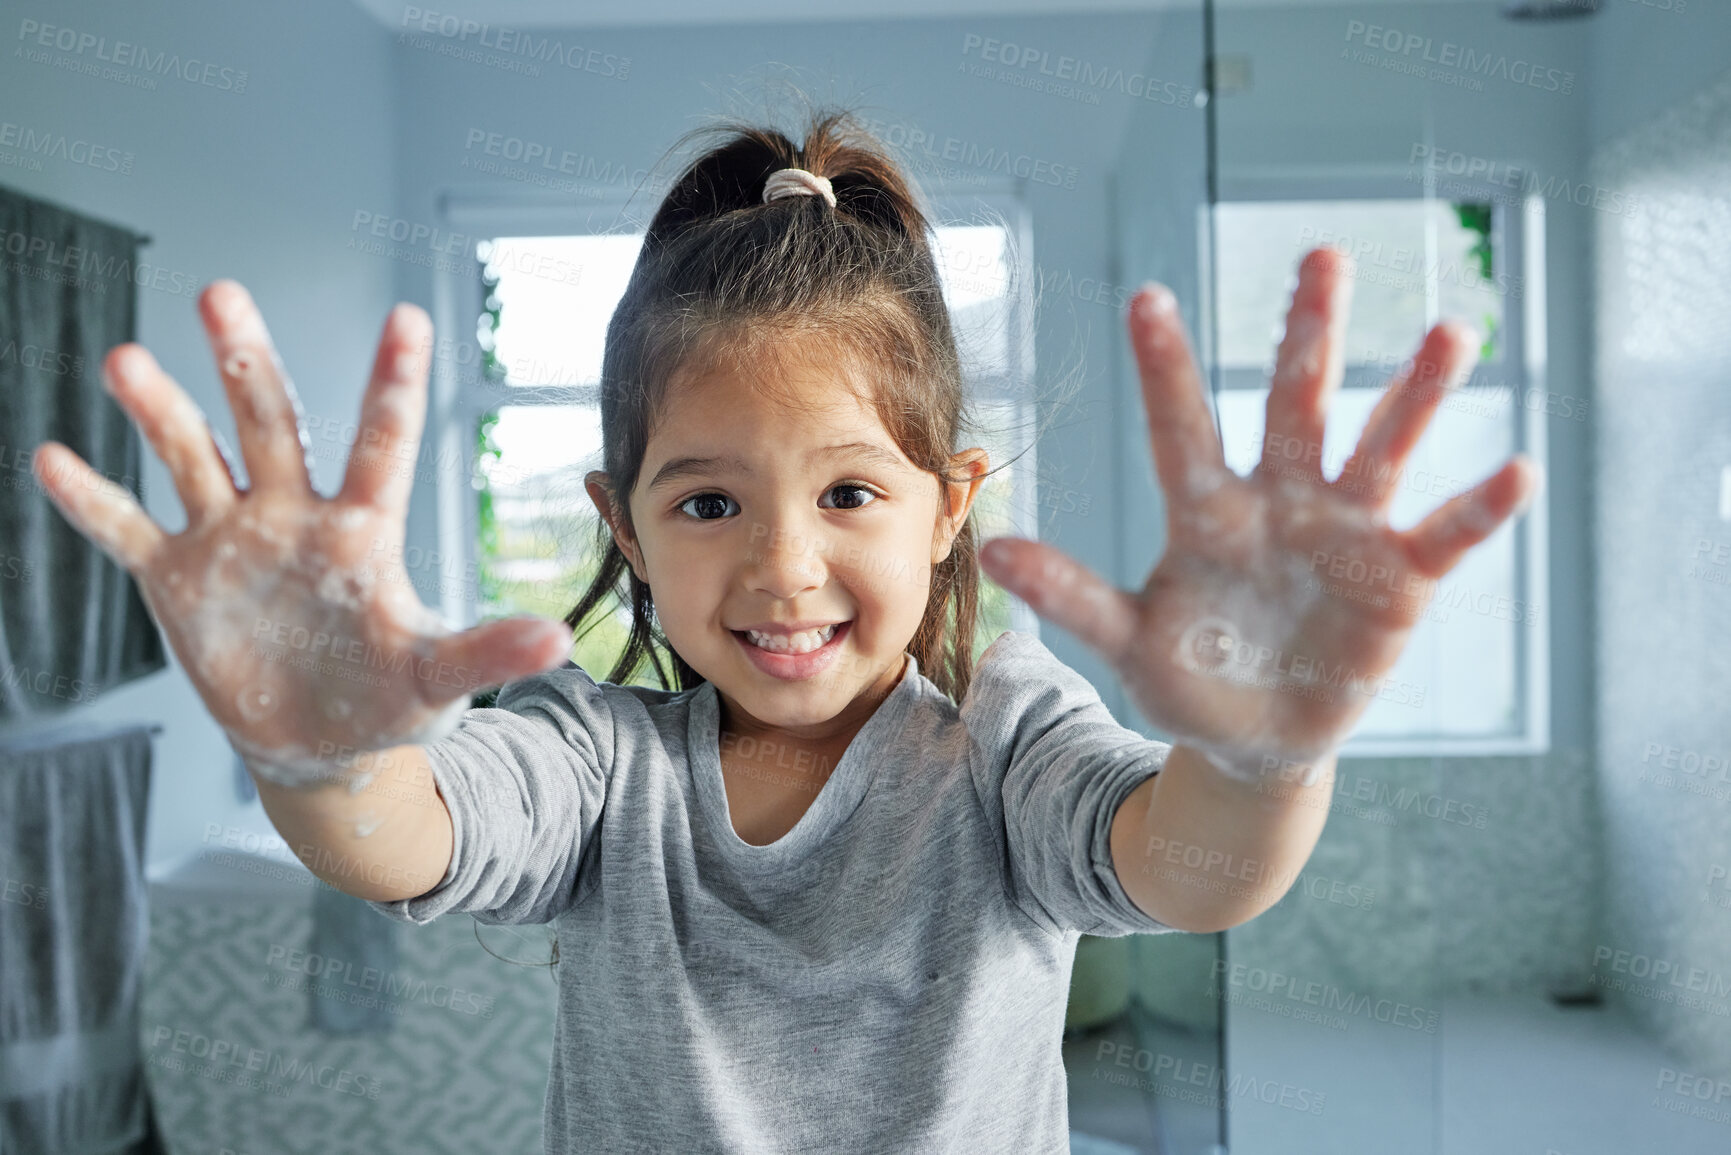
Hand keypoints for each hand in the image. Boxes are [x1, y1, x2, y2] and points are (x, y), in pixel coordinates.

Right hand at [33, 281, 572, 784]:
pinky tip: (51, 457)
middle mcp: (294, 515)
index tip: (407, 316)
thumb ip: (486, 652)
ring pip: (193, 456)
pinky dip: (91, 501)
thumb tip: (558, 644)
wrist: (319, 741)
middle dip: (246, 361)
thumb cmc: (387, 698)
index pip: (382, 443)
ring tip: (126, 361)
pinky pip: (129, 530)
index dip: (392, 383)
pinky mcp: (179, 579)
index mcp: (363, 531)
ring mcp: (232, 540)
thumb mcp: (438, 679)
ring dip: (160, 412)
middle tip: (220, 293)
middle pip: (271, 421)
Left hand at [978, 248, 1540, 776]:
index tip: (1146, 299)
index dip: (1166, 370)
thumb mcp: (1128, 641)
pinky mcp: (1400, 578)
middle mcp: (1281, 500)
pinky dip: (1478, 507)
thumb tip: (993, 550)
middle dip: (1308, 336)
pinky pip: (1445, 533)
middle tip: (1322, 256)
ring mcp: (1346, 532)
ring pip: (1382, 446)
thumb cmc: (1187, 676)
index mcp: (1209, 512)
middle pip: (1295, 405)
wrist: (1257, 735)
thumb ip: (1073, 596)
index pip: (1181, 431)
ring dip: (1414, 395)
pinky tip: (1515, 470)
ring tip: (1450, 336)